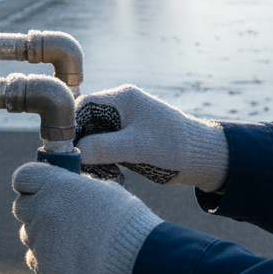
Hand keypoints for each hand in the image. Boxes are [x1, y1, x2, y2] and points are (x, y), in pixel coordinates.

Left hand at [11, 161, 161, 273]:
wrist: (133, 259)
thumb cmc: (124, 220)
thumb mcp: (102, 190)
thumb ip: (77, 188)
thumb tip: (71, 190)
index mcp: (56, 184)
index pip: (23, 177)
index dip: (29, 184)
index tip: (37, 190)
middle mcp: (42, 209)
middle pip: (21, 208)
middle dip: (34, 211)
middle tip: (57, 219)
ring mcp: (41, 239)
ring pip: (29, 236)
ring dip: (43, 237)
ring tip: (72, 243)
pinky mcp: (45, 267)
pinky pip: (37, 261)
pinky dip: (50, 261)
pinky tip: (73, 261)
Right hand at [75, 84, 228, 191]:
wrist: (205, 158)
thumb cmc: (173, 148)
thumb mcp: (135, 148)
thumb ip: (102, 148)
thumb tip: (72, 153)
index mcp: (122, 99)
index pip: (83, 106)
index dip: (72, 127)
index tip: (67, 150)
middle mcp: (122, 106)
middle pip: (87, 121)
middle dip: (82, 144)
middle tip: (82, 167)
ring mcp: (128, 121)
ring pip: (96, 135)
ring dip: (94, 154)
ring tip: (102, 174)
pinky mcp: (132, 137)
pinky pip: (108, 145)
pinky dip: (105, 159)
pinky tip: (112, 174)